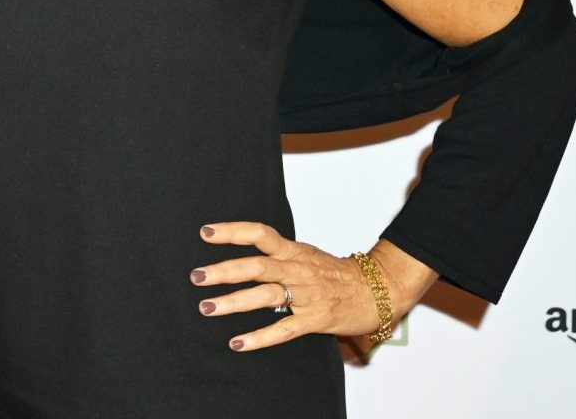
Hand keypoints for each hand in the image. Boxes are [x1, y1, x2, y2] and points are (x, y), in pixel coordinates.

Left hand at [191, 222, 426, 352]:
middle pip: (257, 266)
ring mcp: (307, 296)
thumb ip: (276, 253)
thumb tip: (241, 247)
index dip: (233, 231)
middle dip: (224, 270)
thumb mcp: (305, 254)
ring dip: (234, 302)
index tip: (205, 232)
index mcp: (294, 252)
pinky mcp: (315, 320)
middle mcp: (298, 270)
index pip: (260, 234)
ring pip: (266, 296)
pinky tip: (238, 343)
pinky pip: (284, 329)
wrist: (378, 291)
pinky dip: (259, 337)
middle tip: (197, 276)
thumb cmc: (336, 273)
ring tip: (207, 307)